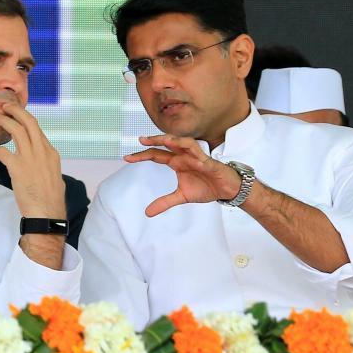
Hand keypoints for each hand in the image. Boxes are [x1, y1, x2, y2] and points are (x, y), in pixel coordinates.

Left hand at [0, 102, 65, 219]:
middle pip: (29, 121)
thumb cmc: (50, 200)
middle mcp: (42, 152)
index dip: (25, 120)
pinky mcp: (18, 168)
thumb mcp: (54, 177)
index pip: (38, 130)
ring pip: (17, 130)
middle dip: (16, 110)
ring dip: (4, 120)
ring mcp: (30, 158)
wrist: (47, 214)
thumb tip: (40, 162)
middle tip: (5, 106)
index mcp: (51, 153)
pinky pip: (3, 152)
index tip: (16, 116)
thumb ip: (46, 165)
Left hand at [125, 135, 241, 216]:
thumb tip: (147, 212)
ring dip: (174, 141)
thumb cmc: (205, 187)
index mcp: (176, 162)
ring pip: (184, 144)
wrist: (226, 190)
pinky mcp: (209, 162)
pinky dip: (195, 154)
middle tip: (141, 140)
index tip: (127, 158)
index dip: (142, 155)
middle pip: (167, 145)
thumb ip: (164, 202)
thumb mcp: (181, 197)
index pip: (156, 155)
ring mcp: (196, 157)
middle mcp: (184, 156)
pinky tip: (188, 155)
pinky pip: (201, 155)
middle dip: (155, 141)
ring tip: (164, 140)